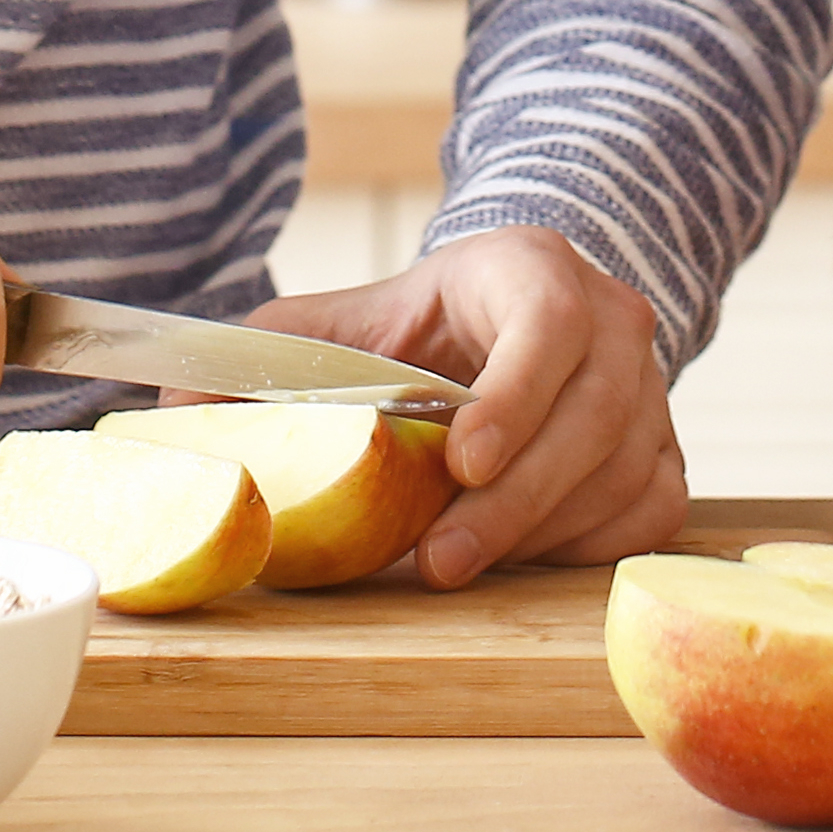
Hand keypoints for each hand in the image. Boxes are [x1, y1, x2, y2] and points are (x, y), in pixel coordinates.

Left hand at [252, 227, 681, 585]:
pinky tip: (523, 553)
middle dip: (514, 499)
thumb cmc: (411, 327)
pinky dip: (589, 543)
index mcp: (532, 269)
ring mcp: (652, 386)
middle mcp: (612, 318)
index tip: (461, 460)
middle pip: (593, 414)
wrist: (501, 320)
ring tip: (458, 562)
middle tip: (438, 559)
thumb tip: (167, 412)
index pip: (550, 321)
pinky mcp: (665, 446)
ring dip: (544, 531)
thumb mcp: (332, 323)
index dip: (514, 394)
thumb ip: (256, 358)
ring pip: (624, 469)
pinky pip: (651, 508)